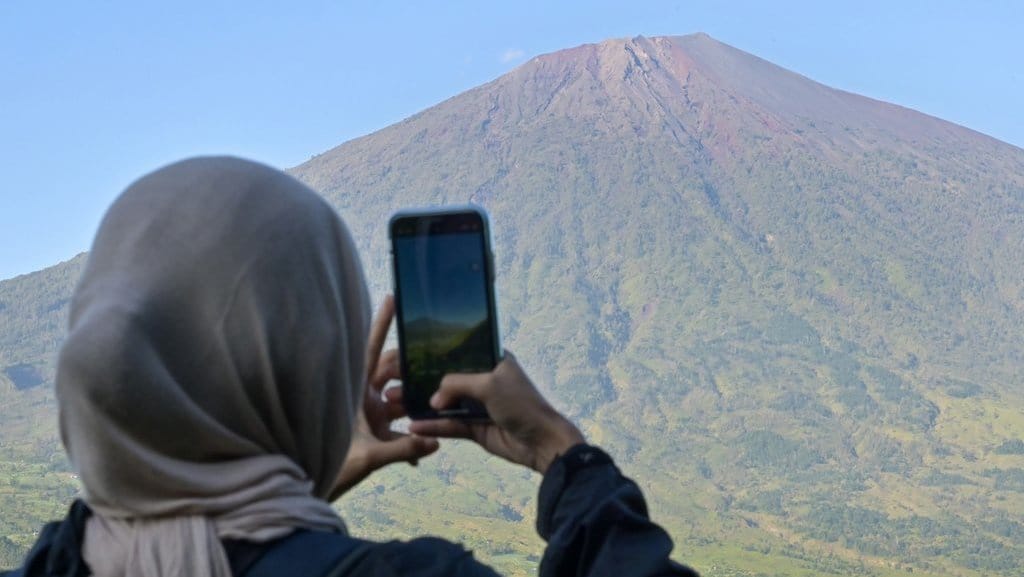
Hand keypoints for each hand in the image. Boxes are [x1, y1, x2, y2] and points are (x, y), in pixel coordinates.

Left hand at [330, 296, 438, 500]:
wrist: (307, 488)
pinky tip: (421, 451)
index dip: (381, 323)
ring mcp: (367, 414)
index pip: (371, 349)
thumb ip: (401, 449)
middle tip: (429, 365)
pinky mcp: (372, 433)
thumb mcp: (366, 457)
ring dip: (414, 403)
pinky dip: (409, 438)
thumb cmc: (326, 467)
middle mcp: (360, 397)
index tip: (393, 297)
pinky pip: (398, 429)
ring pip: (398, 397)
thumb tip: (434, 442)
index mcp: (353, 390)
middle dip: (409, 367)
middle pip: (391, 370)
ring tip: (432, 406)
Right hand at [408, 353, 584, 473]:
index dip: (432, 354)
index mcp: (492, 359)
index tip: (405, 355)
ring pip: (444, 404)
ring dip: (422, 405)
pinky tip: (413, 427)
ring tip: (394, 404)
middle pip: (446, 379)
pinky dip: (433, 426)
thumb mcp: (488, 385)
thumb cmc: (521, 404)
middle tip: (393, 382)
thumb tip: (433, 398)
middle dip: (420, 382)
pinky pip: (449, 425)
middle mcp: (483, 380)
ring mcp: (478, 404)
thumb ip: (457, 384)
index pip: (457, 352)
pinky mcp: (474, 427)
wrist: (541, 442)